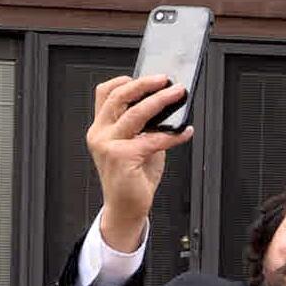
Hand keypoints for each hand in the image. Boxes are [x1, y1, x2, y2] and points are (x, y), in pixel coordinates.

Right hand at [86, 74, 193, 250]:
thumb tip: (166, 106)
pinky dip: (174, 134)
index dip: (124, 81)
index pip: (105, 94)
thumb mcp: (136, 144)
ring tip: (177, 94)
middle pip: (119, 96)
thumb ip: (144, 126)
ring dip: (161, 100)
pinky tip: (185, 132)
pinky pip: (153, 139)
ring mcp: (108, 145)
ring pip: (136, 113)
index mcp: (100, 128)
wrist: (126, 208)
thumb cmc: (132, 178)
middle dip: (145, 84)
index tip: (146, 77)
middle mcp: (100, 134)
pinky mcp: (123, 157)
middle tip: (165, 79)